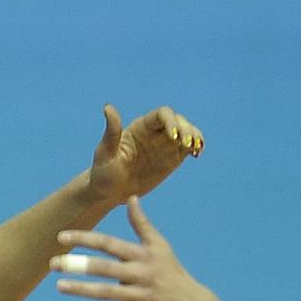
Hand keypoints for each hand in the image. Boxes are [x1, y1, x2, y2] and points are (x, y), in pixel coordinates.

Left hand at [53, 198, 216, 300]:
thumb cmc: (171, 272)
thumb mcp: (159, 245)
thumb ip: (141, 224)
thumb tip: (131, 199)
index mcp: (141, 254)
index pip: (108, 244)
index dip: (85, 239)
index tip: (61, 238)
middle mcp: (140, 273)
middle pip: (103, 267)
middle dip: (77, 264)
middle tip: (52, 263)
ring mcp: (139, 296)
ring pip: (105, 293)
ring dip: (81, 290)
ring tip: (59, 286)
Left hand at [82, 103, 203, 218]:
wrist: (109, 193)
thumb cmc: (103, 174)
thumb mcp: (105, 154)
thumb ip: (111, 132)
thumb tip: (108, 108)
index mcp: (140, 127)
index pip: (162, 115)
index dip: (171, 122)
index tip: (174, 137)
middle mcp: (155, 132)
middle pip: (178, 121)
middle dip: (186, 129)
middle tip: (189, 144)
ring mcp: (164, 145)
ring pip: (186, 133)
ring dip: (195, 137)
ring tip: (197, 148)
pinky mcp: (171, 159)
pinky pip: (186, 149)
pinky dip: (195, 148)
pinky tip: (197, 154)